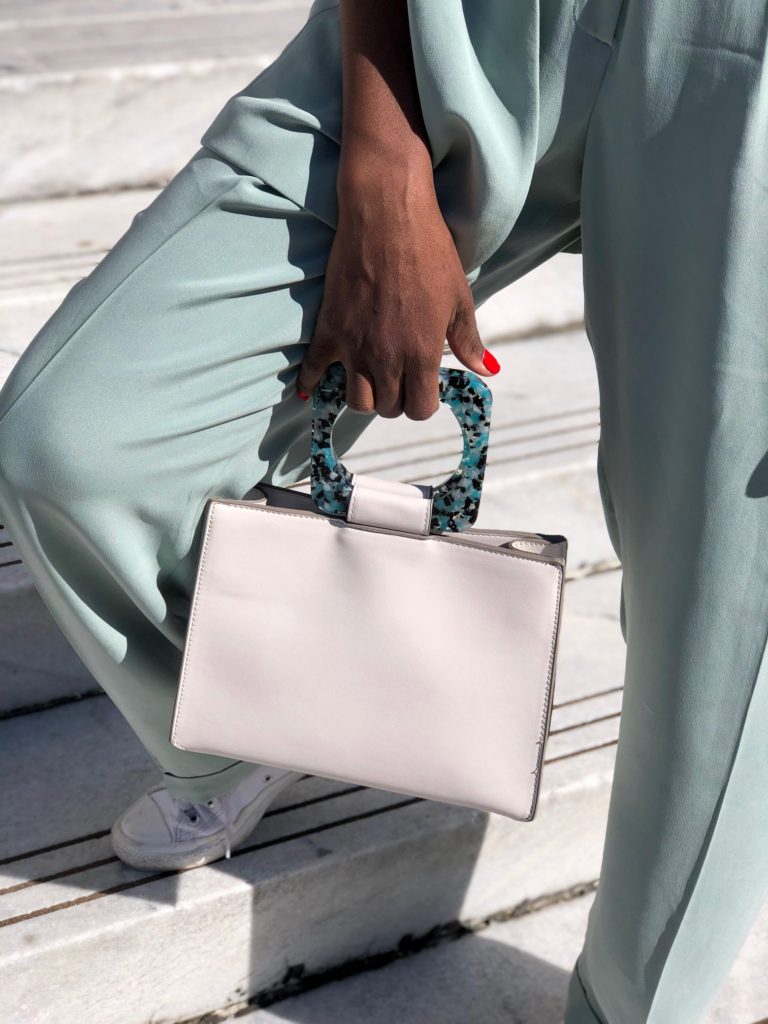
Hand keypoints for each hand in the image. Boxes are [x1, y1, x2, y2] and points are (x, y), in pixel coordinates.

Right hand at [295, 168, 499, 420]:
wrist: (387, 213)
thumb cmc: (430, 251)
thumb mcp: (459, 298)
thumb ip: (468, 341)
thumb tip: (487, 370)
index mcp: (423, 352)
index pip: (420, 409)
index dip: (423, 401)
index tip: (422, 385)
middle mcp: (388, 358)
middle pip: (387, 408)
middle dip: (396, 399)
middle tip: (398, 377)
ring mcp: (354, 346)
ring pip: (356, 401)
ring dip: (365, 395)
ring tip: (370, 377)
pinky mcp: (329, 329)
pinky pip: (313, 372)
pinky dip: (311, 383)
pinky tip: (313, 387)